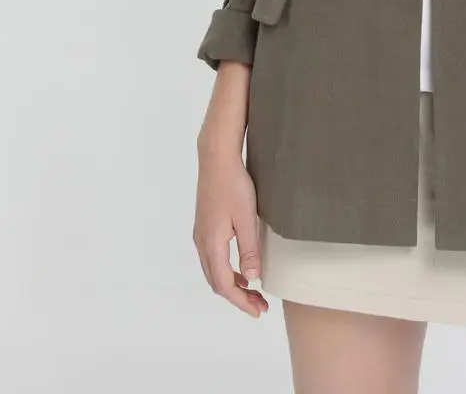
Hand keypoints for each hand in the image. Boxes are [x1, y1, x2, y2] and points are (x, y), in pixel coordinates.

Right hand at [193, 144, 267, 317]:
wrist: (216, 159)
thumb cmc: (234, 186)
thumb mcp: (246, 218)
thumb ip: (249, 249)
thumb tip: (253, 279)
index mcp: (212, 244)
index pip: (225, 285)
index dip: (241, 302)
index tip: (258, 311)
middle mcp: (201, 244)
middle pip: (217, 282)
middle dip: (238, 298)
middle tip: (259, 306)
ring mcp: (200, 236)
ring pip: (214, 271)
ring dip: (232, 285)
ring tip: (253, 292)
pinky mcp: (204, 227)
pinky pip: (213, 259)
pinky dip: (227, 271)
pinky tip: (242, 268)